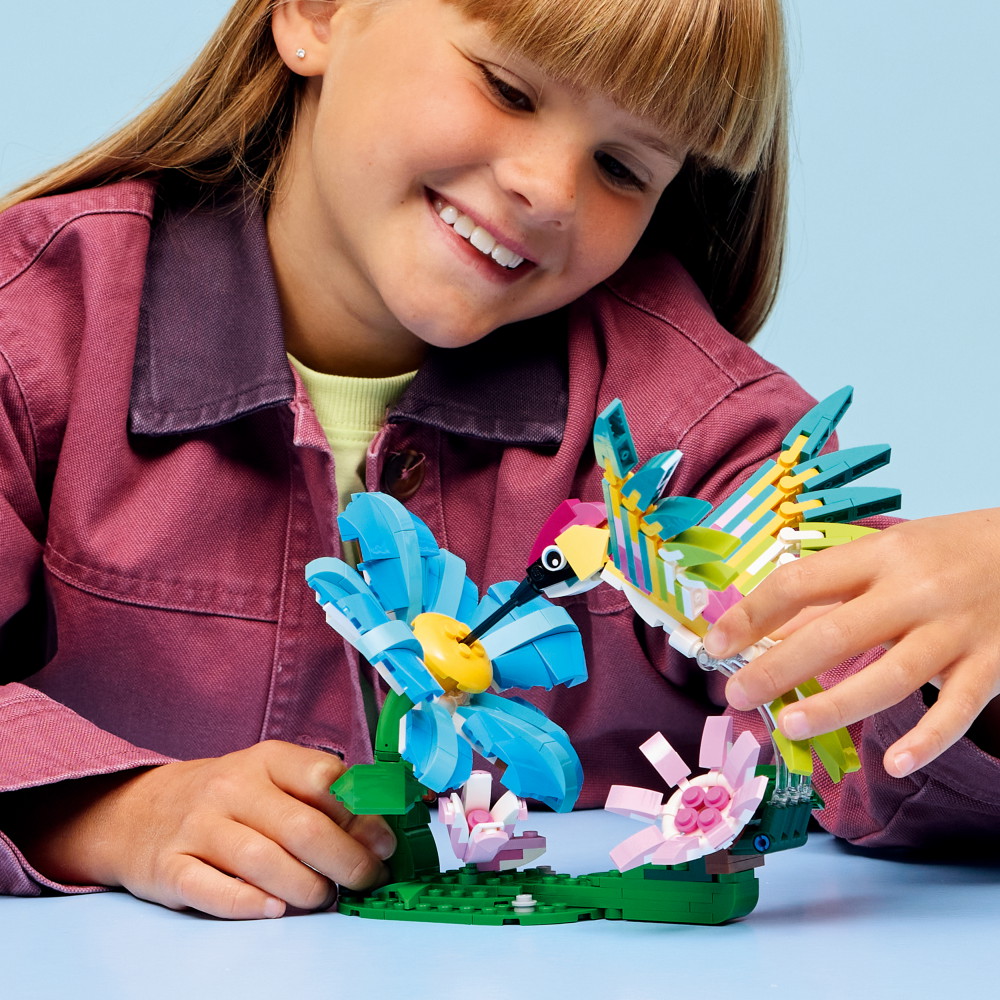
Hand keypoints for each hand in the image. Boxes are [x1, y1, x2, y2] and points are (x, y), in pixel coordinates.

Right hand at [5, 741, 395, 918]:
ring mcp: (197, 826)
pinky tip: (274, 910)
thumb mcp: (274, 781)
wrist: (138, 811)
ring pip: (262, 861)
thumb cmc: (228, 798)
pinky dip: (248, 904)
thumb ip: (324, 802)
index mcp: (267, 759)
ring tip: (323, 898)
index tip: (384, 843)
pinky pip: (211, 890)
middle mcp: (231, 787)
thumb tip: (379, 835)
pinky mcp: (168, 867)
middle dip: (346, 861)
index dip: (363, 815)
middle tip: (366, 880)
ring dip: (304, 887)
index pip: (325, 777)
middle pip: (302, 827)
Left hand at [702, 510, 999, 776]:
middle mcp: (914, 590)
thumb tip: (765, 628)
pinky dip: (927, 739)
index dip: (751, 613)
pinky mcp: (993, 666)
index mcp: (880, 555)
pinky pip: (957, 710)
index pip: (801, 582)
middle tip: (737, 694)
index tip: (714, 643)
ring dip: (836, 706)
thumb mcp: (888, 554)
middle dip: (778, 667)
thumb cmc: (947, 552)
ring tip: (790, 726)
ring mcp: (955, 631)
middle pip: (835, 633)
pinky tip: (894, 763)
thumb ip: (833, 593)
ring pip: (890, 676)